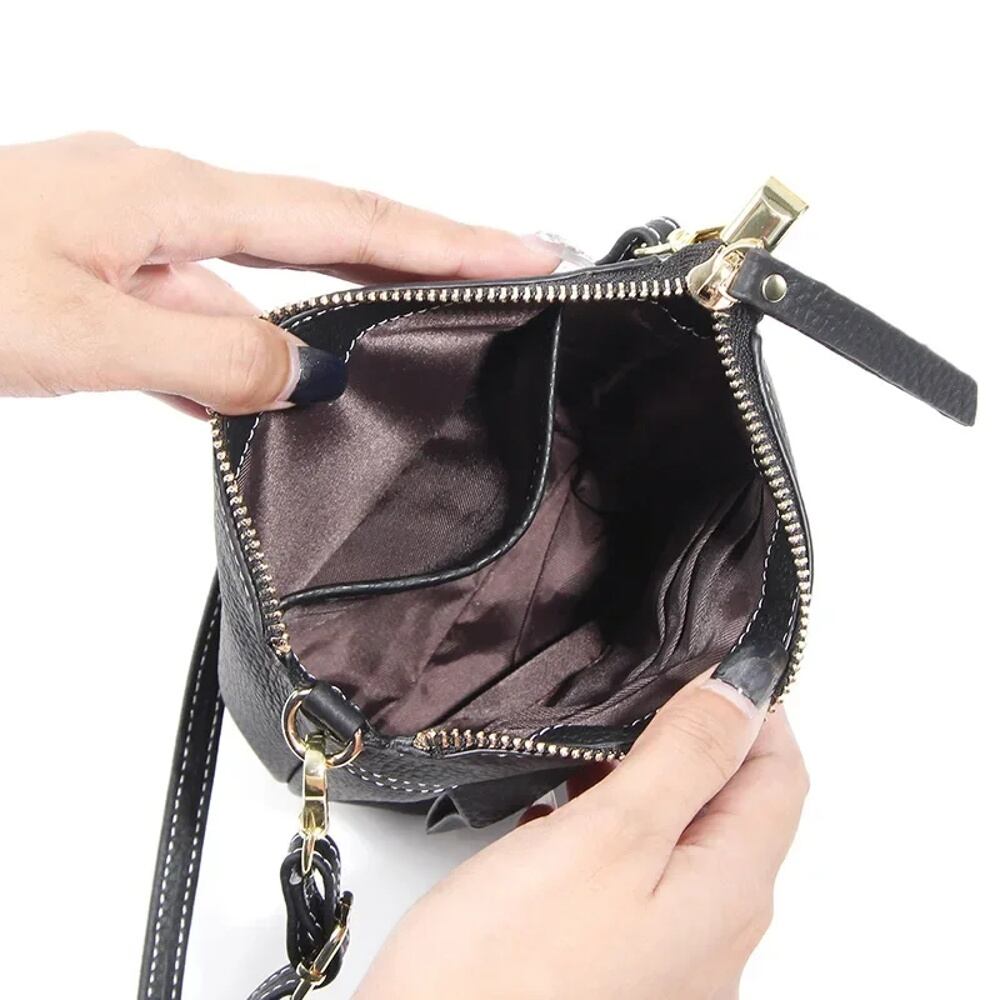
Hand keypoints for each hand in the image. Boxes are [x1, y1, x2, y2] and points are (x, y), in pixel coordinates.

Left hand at [0, 133, 555, 414]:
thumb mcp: (75, 331)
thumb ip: (206, 356)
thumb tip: (305, 378)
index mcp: (166, 194)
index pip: (344, 221)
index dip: (445, 240)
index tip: (528, 251)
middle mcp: (158, 203)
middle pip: (320, 237)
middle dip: (416, 262)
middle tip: (506, 278)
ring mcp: (126, 241)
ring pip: (252, 293)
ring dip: (319, 330)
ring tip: (403, 349)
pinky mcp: (97, 282)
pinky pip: (193, 321)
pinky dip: (232, 360)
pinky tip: (252, 399)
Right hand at [355, 673, 807, 999]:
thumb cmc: (511, 977)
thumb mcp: (611, 837)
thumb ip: (684, 760)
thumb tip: (738, 693)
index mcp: (728, 892)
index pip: (779, 776)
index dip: (755, 708)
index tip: (714, 662)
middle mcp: (712, 932)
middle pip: (735, 808)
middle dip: (701, 740)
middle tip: (652, 687)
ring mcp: (665, 957)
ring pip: (680, 840)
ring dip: (649, 782)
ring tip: (597, 741)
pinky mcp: (610, 965)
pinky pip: (633, 878)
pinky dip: (610, 830)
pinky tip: (560, 818)